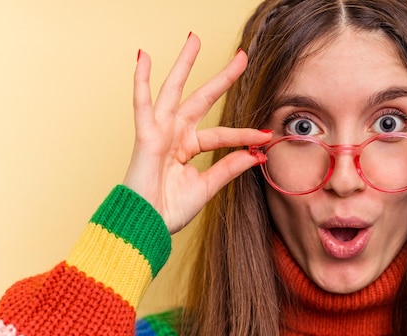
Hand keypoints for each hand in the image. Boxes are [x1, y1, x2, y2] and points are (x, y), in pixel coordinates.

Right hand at [123, 34, 270, 233]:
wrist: (147, 226)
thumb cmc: (170, 210)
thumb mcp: (208, 186)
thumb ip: (230, 167)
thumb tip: (257, 155)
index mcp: (189, 148)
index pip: (222, 133)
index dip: (244, 135)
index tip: (265, 136)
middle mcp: (176, 134)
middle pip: (202, 98)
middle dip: (222, 77)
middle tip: (241, 56)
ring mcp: (160, 131)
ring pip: (175, 90)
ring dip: (184, 64)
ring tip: (194, 38)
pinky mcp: (146, 135)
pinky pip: (143, 103)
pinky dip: (141, 80)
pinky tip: (144, 57)